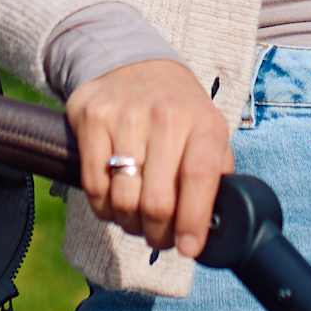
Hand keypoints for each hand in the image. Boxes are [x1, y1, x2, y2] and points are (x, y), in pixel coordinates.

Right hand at [64, 59, 230, 260]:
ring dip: (129, 224)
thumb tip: (220, 223)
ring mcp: (124, 116)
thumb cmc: (178, 111)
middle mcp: (164, 117)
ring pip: (123, 198)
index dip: (192, 221)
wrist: (132, 62)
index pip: (198, 178)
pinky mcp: (91, 119)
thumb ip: (215, 173)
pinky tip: (113, 205)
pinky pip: (93, 185)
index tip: (188, 248)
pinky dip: (103, 208)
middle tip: (159, 239)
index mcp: (203, 123)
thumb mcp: (209, 131)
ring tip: (136, 222)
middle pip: (157, 200)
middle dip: (157, 233)